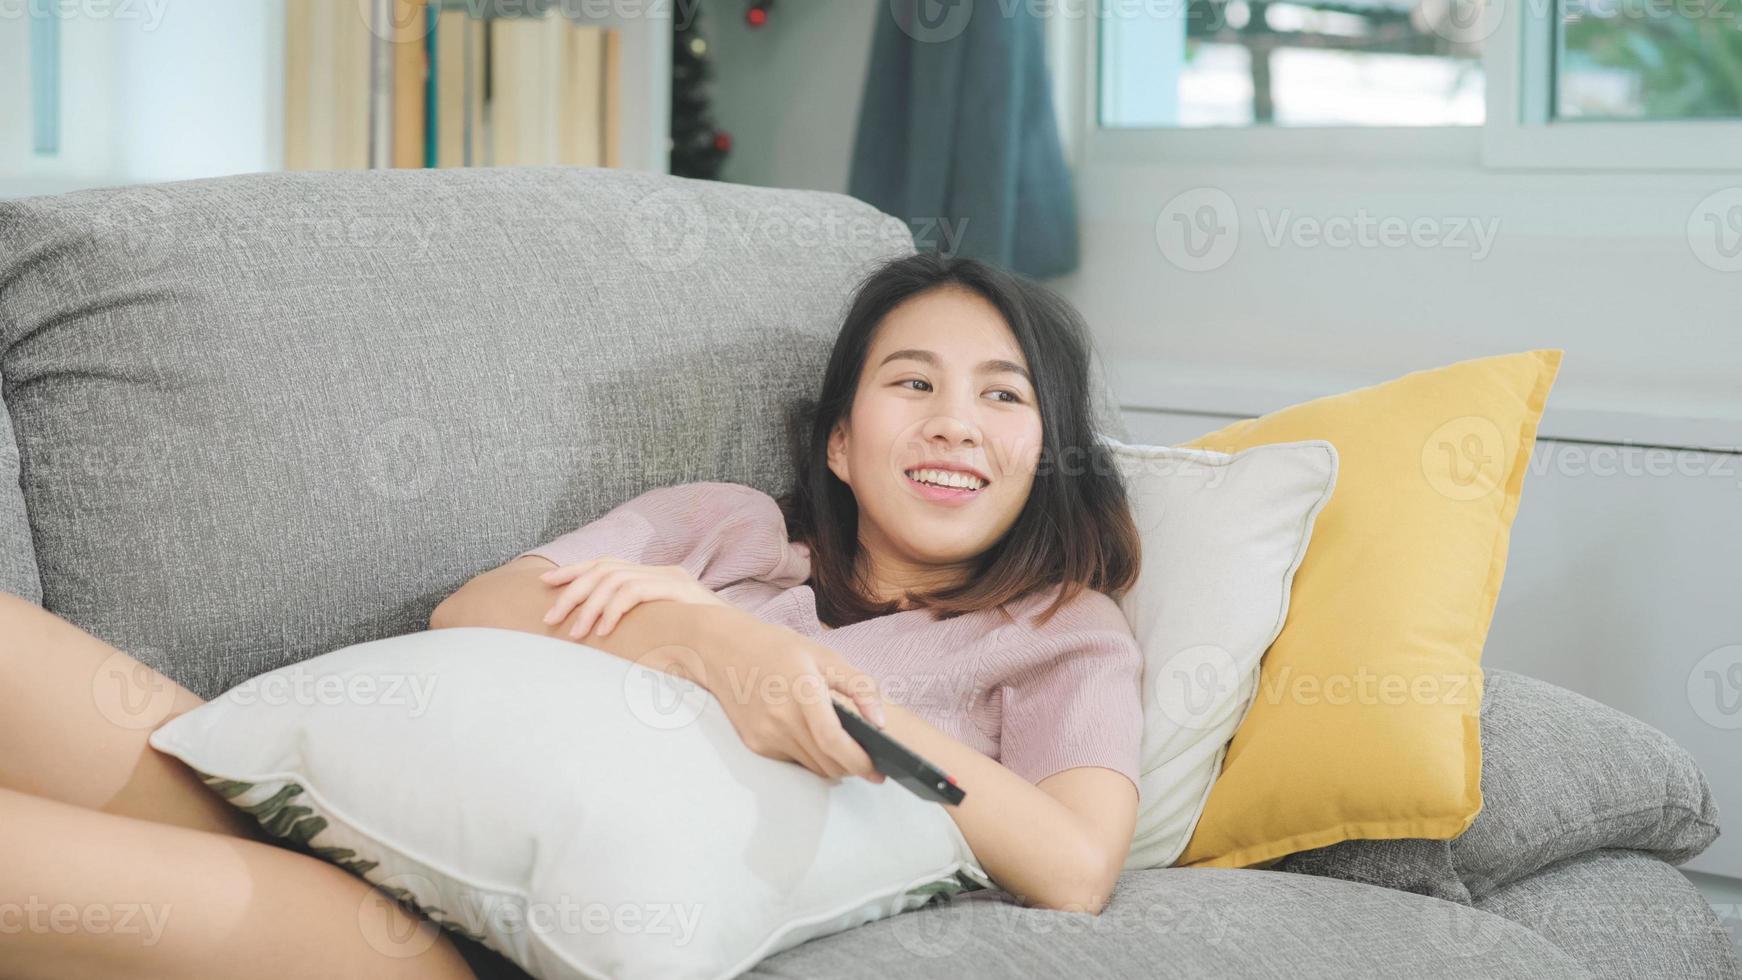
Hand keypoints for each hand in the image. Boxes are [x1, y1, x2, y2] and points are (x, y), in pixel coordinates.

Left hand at [538, 558, 730, 639]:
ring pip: (615, 580)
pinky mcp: (678, 590)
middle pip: (605, 569)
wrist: (743, 645)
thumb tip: (598, 636)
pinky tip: (602, 631)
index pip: (607, 564)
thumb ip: (639, 625)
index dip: (575, 571)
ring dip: (589, 607)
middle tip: (551, 617)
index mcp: (656, 577)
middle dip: (572, 591)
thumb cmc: (703, 647)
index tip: (546, 584)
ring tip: (575, 633)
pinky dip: (613, 611)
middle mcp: (662, 571)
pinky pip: (634, 592)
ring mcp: (672, 579)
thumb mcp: (664, 631)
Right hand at [690, 613, 890, 784]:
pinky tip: (808, 733)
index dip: (858, 761)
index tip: (877, 771)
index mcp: (802, 690)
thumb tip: (881, 722)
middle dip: (851, 766)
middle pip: (827, 762)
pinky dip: (809, 755)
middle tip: (868, 759)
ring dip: (832, 763)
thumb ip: (860, 686)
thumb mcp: (825, 655)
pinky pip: (794, 761)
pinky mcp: (756, 744)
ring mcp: (766, 734)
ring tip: (841, 744)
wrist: (725, 651)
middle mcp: (781, 717)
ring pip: (812, 766)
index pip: (833, 739)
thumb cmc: (779, 650)